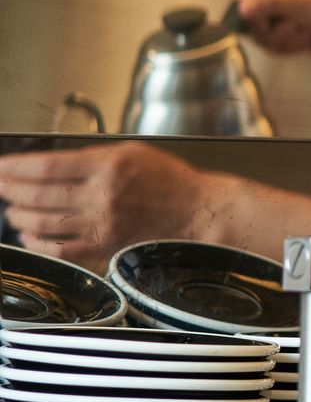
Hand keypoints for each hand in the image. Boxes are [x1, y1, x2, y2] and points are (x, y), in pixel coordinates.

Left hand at [0, 143, 225, 268]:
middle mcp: (103, 194)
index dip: (16, 167)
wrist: (200, 211)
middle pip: (39, 193)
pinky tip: (29, 235)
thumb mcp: (134, 152)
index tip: (2, 166)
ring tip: (11, 209)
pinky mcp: (105, 245)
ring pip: (43, 220)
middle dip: (9, 190)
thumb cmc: (173, 182)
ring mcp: (102, 223)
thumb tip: (54, 164)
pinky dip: (38, 242)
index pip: (48, 166)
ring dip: (19, 215)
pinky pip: (60, 248)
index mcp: (109, 165)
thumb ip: (94, 156)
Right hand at [234, 0, 310, 56]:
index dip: (252, 19)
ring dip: (288, 40)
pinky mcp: (284, 35)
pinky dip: (293, 47)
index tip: (268, 20)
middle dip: (276, 32)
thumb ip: (263, 4)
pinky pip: (274, 50)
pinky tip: (307, 39)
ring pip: (263, 41)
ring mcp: (276, 18)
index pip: (239, 5)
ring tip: (305, 30)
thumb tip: (242, 10)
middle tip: (295, 24)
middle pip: (250, 27)